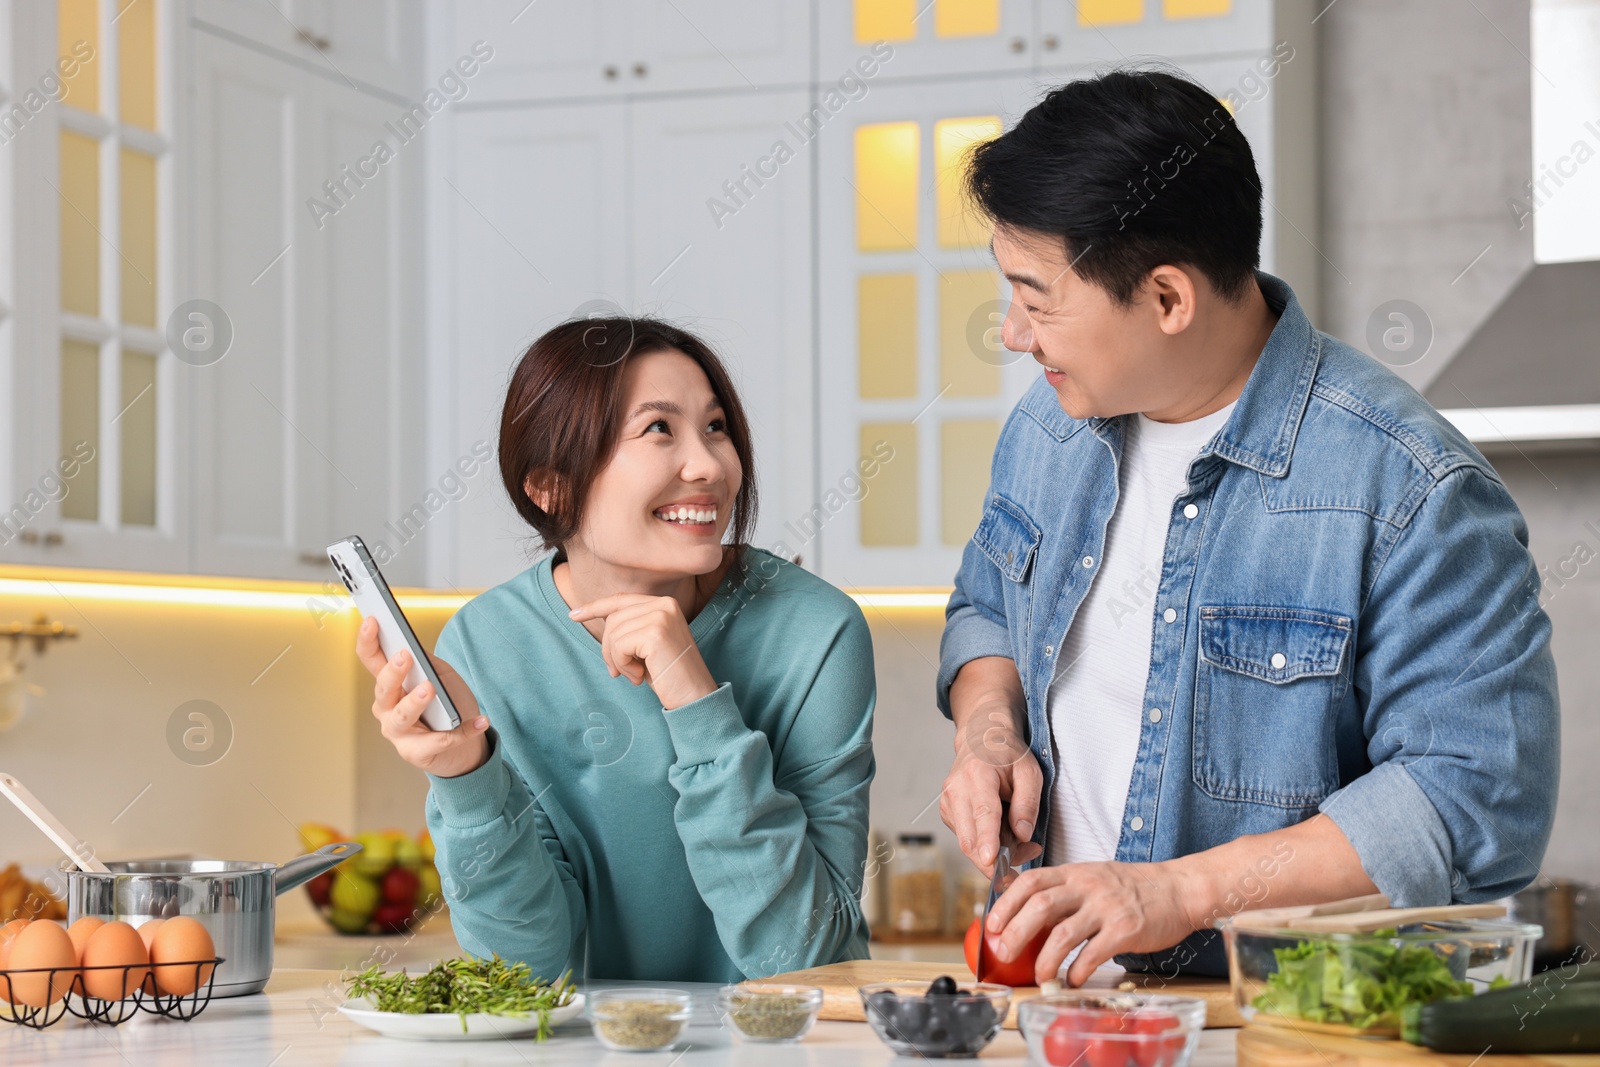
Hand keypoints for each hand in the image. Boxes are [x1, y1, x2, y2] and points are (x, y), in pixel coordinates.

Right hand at [355, 615, 489, 777]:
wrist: (464, 747)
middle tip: (405, 656)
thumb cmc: (449, 707)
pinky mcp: (415, 753)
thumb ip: (428, 664)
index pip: (372, 660)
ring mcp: (398, 732)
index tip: (372, 621)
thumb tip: (416, 650)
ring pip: (401, 716)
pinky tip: (480, 721)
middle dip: (392, 672)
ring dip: (415, 701)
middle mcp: (387, 708)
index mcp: (391, 685)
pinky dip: (463, 731)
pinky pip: (439, 741)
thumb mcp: (443, 678)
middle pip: (383, 688)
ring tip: (430, 688)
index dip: (367, 641)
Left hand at [567, 594, 716, 709]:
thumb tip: (601, 618)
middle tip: (618, 672)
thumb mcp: (648, 645)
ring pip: (613, 633)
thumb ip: (631, 628)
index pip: (621, 600)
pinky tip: (639, 676)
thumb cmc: (670, 674)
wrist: (695, 696)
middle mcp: (664, 604)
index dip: (596, 607)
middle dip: (608, 649)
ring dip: (617, 660)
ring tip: (634, 675)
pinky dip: (623, 665)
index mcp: (665, 604)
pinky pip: (619, 646)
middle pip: (613, 619)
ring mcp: (661, 617)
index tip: (573, 615)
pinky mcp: (655, 633)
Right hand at [940, 700, 1043, 877]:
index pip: (983, 813)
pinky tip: (1001, 833)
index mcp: (977, 774)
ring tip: (1019, 840)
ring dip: (994, 853)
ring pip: (968, 844)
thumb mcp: (1030, 772)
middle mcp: (956, 790)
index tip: (990, 861)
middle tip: (1026, 859)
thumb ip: (1028, 803)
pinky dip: (985, 844)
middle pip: (969, 838)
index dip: (987, 840)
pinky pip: (966, 839)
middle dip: (996, 860)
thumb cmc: (1006, 754)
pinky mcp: (948, 813)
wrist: (981, 739)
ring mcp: (948, 802)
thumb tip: (1022, 835)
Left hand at [984, 860, 1198, 985]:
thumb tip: (1028, 914)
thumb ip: (1065, 892)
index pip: (1031, 881)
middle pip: (1040, 905)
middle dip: (1016, 931)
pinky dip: (1077, 970)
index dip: (1006, 902)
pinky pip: (1093, 954)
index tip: (992, 923)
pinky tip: (1072, 979)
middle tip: (1004, 952)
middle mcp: (1088, 886)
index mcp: (1075, 873)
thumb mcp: (1094, 878)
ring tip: (1038, 975)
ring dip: (1045, 959)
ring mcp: (1107, 907)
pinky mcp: (1126, 929)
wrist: (1178, 889)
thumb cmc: (1133, 888)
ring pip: (1063, 933)